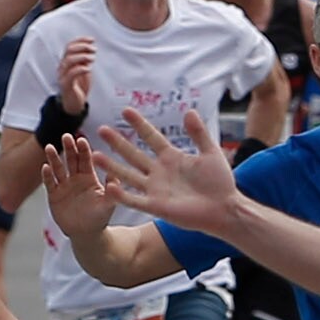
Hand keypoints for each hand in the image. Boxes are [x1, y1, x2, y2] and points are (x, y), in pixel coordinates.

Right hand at [41, 133, 121, 245]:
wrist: (86, 233)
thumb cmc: (100, 218)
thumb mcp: (108, 204)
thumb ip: (112, 191)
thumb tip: (116, 178)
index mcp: (89, 176)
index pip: (86, 159)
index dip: (83, 150)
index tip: (81, 139)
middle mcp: (75, 178)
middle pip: (71, 159)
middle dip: (68, 148)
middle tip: (66, 136)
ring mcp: (64, 185)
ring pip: (58, 168)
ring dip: (53, 158)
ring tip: (49, 147)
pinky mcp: (54, 195)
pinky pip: (50, 183)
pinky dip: (47, 175)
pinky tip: (45, 167)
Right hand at [58, 36, 96, 117]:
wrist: (74, 104)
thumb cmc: (79, 87)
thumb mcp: (84, 70)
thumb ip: (85, 61)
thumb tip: (90, 49)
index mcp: (66, 62)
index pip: (70, 46)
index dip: (80, 40)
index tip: (92, 40)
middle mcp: (62, 67)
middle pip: (69, 51)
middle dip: (82, 47)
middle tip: (94, 49)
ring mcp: (63, 76)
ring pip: (69, 61)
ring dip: (82, 56)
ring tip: (92, 58)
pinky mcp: (65, 85)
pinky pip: (71, 74)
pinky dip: (80, 69)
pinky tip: (88, 68)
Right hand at [92, 110, 242, 232]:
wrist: (225, 209)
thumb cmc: (220, 183)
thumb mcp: (211, 152)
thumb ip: (198, 133)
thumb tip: (189, 111)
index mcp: (172, 158)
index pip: (151, 137)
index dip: (139, 124)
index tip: (125, 110)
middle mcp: (159, 172)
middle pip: (134, 154)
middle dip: (118, 142)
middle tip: (102, 129)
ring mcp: (155, 189)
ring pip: (128, 175)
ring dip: (112, 166)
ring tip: (95, 155)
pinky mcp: (155, 206)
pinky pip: (134, 200)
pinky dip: (120, 195)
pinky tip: (107, 186)